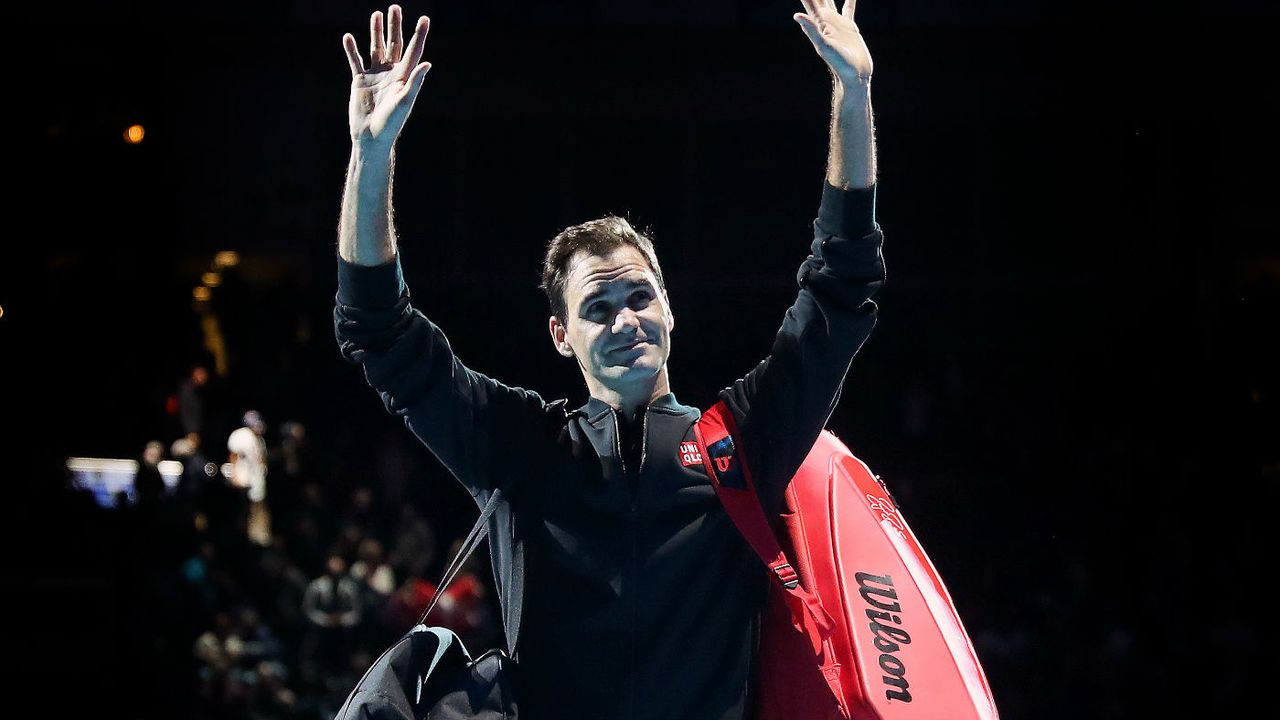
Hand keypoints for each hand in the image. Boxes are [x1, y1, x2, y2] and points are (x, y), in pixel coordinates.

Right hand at [342, 5, 432, 146]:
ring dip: (376, 31)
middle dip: (395, 26)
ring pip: (376, 48)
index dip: (419, 35)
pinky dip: (352, 49)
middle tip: (395, 7)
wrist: (371, 138)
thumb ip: (415, 82)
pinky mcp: (359, 81)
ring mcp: (375, 76)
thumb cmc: (391, 124)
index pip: (413, 51)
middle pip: (394, 44)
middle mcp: (391, 73)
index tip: (425, 19)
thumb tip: (427, 63)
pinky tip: (348, 37)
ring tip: (376, 14)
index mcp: (404, 77)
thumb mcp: (404, 102)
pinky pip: (355, 60)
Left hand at [793, 0, 872, 85]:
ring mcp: (837, 23)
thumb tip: (796, 15)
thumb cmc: (839, 64)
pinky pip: (848, 9)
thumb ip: (811, 30)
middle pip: (817, 0)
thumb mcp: (824, 46)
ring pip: (829, 2)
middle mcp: (826, 21)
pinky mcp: (849, 27)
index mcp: (818, 23)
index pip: (809, 3)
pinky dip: (850, 1)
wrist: (855, 75)